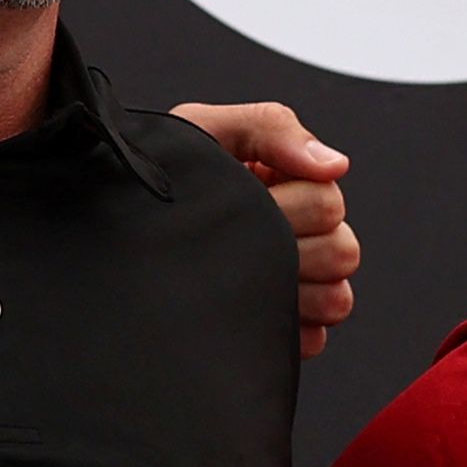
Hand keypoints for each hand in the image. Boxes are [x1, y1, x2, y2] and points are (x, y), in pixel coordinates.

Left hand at [170, 101, 358, 355]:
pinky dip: (283, 329)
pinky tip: (244, 307)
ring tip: (236, 273)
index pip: (328, 201)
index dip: (286, 202)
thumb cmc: (162, 179)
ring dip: (288, 289)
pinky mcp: (287, 328)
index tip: (246, 197)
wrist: (124, 228)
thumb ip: (271, 128)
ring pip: (336, 298)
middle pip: (341, 251)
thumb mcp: (207, 132)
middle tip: (234, 239)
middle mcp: (306, 234)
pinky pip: (314, 338)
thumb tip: (333, 164)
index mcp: (293, 184)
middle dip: (285, 245)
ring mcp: (302, 284)